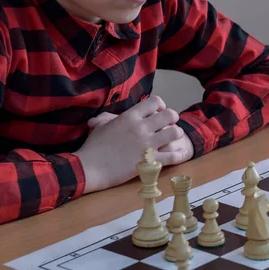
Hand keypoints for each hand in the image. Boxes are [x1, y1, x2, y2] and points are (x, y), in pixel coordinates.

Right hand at [76, 96, 190, 192]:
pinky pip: (173, 156)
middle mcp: (142, 127)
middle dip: (172, 118)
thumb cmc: (93, 147)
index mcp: (130, 116)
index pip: (154, 101)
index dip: (159, 105)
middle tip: (168, 125)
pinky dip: (178, 154)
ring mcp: (148, 144)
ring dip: (176, 135)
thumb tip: (110, 117)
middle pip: (169, 115)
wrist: (90, 168)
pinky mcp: (150, 162)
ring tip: (171, 139)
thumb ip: (108, 117)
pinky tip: (177, 154)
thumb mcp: (100, 125)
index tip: (157, 112)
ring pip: (175, 133)